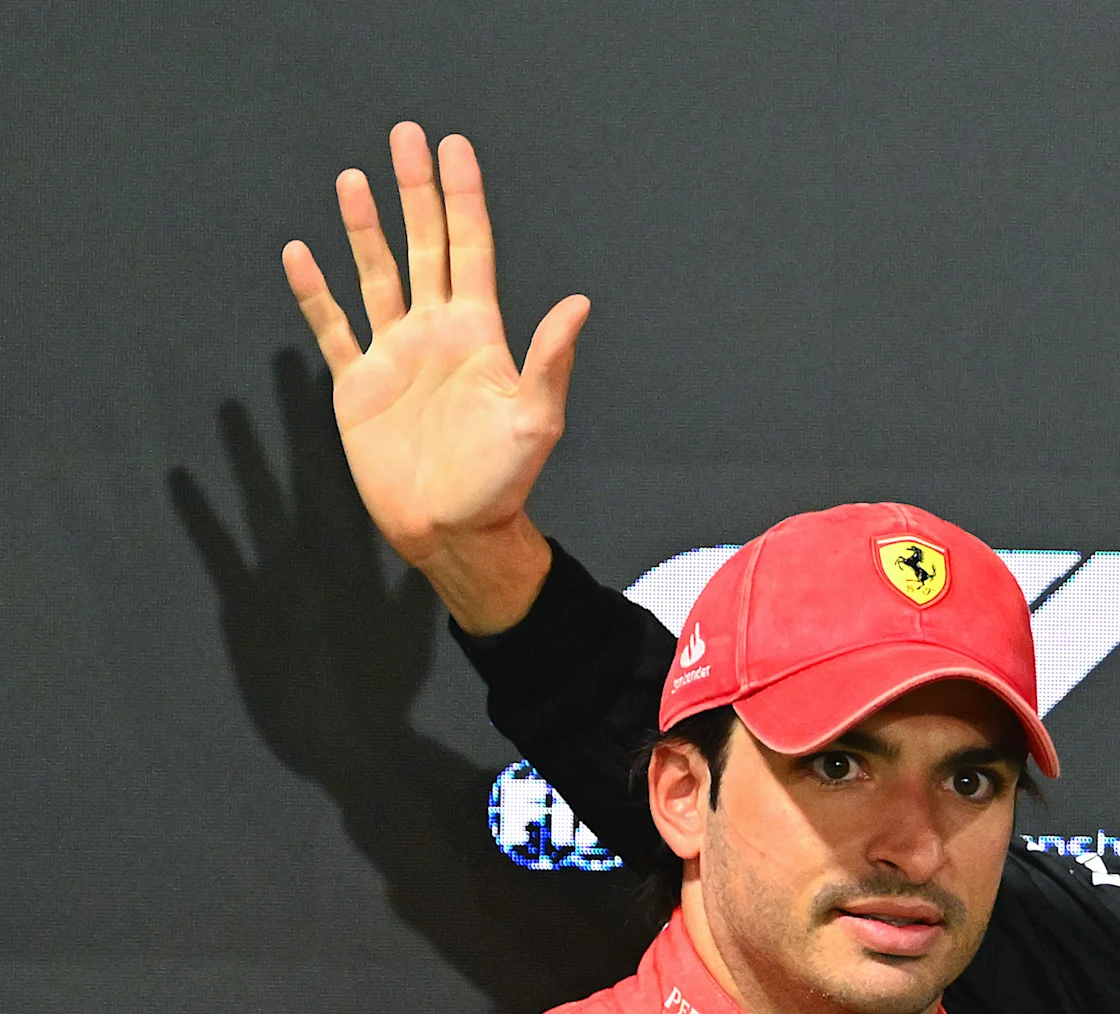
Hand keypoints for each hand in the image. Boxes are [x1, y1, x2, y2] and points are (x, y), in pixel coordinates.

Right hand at [282, 122, 583, 632]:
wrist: (453, 530)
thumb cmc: (502, 482)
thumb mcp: (535, 419)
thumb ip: (549, 359)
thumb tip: (579, 304)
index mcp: (478, 334)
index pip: (470, 249)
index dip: (463, 198)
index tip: (454, 148)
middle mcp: (436, 333)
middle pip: (424, 245)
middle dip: (415, 190)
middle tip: (405, 136)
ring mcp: (395, 355)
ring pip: (377, 274)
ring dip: (365, 228)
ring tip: (352, 178)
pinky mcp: (359, 385)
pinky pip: (333, 327)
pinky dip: (315, 292)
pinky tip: (300, 254)